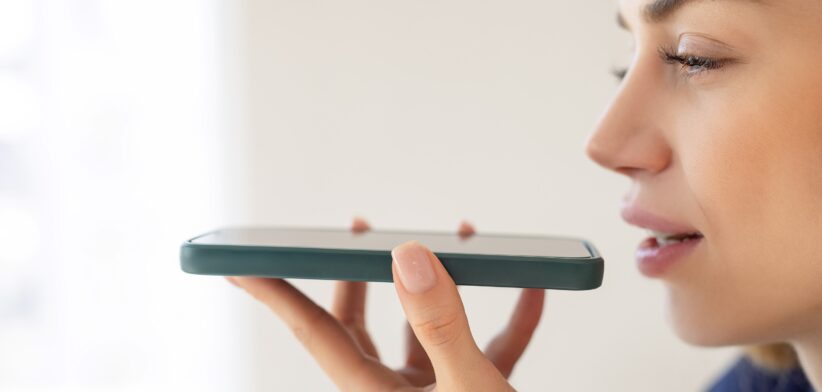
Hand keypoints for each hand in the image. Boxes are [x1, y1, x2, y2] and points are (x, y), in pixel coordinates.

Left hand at [227, 218, 545, 390]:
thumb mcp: (470, 389)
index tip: (242, 263)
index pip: (314, 332)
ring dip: (442, 289)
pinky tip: (534, 292)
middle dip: (355, 277)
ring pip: (421, 334)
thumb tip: (408, 259)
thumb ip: (439, 324)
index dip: (275, 293)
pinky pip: (485, 351)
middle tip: (354, 234)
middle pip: (357, 328)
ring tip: (453, 241)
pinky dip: (509, 321)